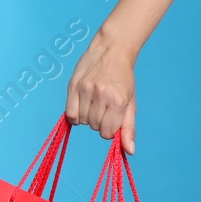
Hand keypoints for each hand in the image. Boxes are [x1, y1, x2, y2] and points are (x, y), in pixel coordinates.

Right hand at [66, 26, 137, 153]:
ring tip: (94, 102)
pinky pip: (70, 113)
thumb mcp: (130, 103)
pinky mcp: (73, 85)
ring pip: (83, 121)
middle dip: (100, 122)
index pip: (107, 133)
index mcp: (117, 101)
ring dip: (88, 117)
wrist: (112, 50)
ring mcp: (85, 89)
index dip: (110, 129)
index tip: (112, 119)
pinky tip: (82, 107)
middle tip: (104, 107)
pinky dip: (76, 115)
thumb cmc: (124, 79)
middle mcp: (101, 95)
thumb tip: (129, 151)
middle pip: (95, 127)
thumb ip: (128, 128)